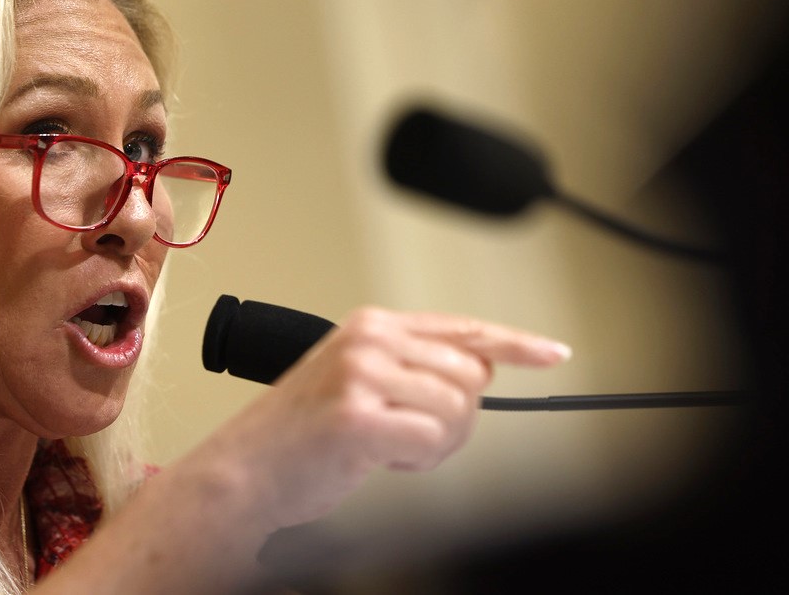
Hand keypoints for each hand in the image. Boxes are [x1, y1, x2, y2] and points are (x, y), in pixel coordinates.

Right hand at [192, 307, 570, 531]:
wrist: (244, 470)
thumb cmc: (302, 434)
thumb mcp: (359, 381)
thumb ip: (414, 367)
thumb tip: (482, 368)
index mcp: (371, 325)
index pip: (462, 328)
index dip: (515, 343)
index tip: (552, 352)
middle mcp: (368, 340)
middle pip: (471, 375)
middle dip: (457, 418)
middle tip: (414, 438)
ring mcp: (360, 375)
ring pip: (457, 409)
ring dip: (436, 444)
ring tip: (392, 449)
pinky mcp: (356, 416)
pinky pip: (432, 440)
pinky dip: (419, 461)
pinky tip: (385, 460)